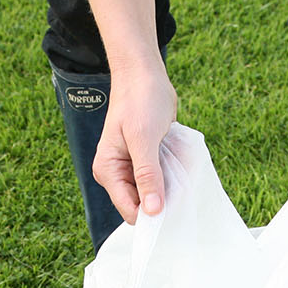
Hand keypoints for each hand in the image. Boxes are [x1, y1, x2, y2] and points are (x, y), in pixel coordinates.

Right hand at [91, 58, 177, 224]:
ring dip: (169, 188)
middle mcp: (117, 174)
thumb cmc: (140, 100)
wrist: (144, 74)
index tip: (174, 206)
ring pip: (153, 195)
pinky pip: (161, 180)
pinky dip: (172, 177)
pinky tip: (178, 164)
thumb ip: (148, 175)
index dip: (151, 213)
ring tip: (178, 169)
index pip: (130, 211)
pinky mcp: (146, 162)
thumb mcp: (144, 138)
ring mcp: (132, 169)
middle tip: (180, 184)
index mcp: (108, 171)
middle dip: (161, 201)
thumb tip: (152, 211)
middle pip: (142, 206)